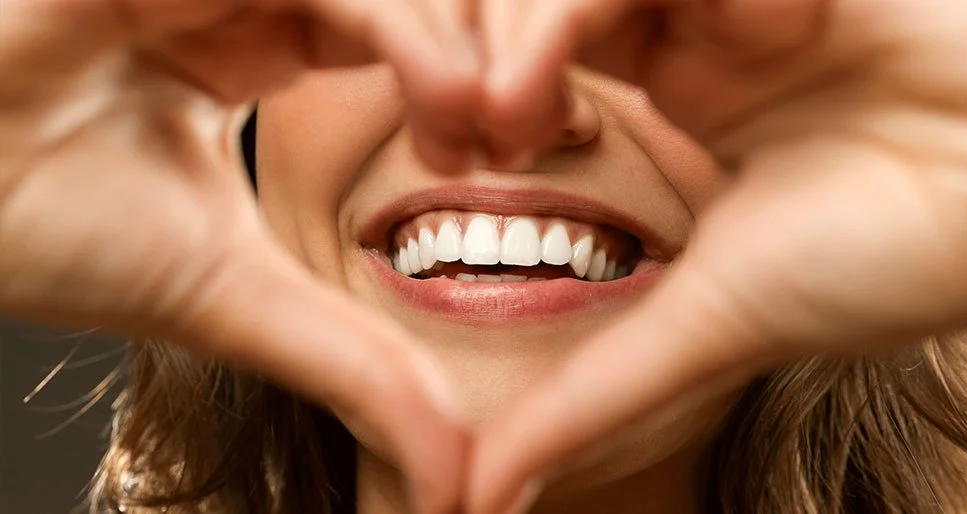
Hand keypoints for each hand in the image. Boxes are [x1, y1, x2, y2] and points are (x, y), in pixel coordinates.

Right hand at [0, 0, 478, 510]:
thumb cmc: (59, 232)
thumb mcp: (239, 299)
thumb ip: (351, 365)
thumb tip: (452, 474)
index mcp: (265, 45)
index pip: (414, 31)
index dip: (477, 85)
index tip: (513, 156)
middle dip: (493, 57)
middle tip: (526, 137)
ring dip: (459, 49)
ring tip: (483, 136)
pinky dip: (408, 33)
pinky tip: (444, 109)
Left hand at [471, 0, 966, 510]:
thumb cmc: (893, 258)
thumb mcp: (704, 326)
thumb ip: (589, 398)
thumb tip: (485, 496)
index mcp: (679, 94)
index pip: (528, 57)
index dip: (469, 97)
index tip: (452, 161)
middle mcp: (696, 29)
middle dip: (472, 55)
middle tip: (459, 134)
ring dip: (525, 28)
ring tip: (512, 112)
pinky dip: (598, 1)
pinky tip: (605, 68)